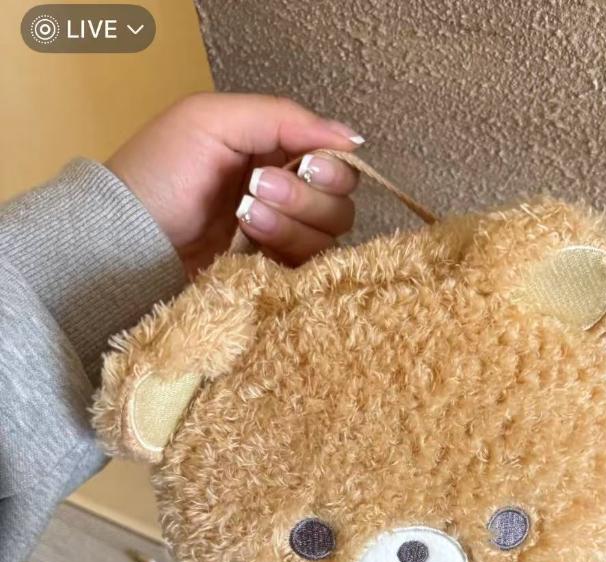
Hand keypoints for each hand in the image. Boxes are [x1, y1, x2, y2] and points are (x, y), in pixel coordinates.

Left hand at [106, 92, 361, 276]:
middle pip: (340, 203)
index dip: (331, 168)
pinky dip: (287, 253)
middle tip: (256, 190)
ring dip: (289, 224)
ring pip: (328, 237)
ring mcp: (283, 237)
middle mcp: (289, 193)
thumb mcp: (212, 119)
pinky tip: (250, 245)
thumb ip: (282, 118)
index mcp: (278, 151)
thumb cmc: (161, 172)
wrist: (127, 238)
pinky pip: (310, 268)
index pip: (339, 163)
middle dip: (303, 197)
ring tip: (243, 219)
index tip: (305, 166)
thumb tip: (352, 138)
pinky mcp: (274, 271)